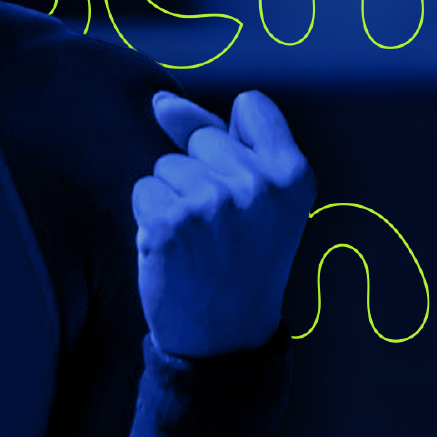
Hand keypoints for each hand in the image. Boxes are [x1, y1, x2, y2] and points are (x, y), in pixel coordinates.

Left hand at [132, 90, 315, 358]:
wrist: (224, 335)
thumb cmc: (238, 257)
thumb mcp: (253, 196)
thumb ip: (216, 135)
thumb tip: (160, 101)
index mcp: (293, 174)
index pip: (251, 105)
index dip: (235, 137)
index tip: (243, 184)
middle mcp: (257, 184)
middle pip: (201, 138)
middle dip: (199, 174)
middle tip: (220, 228)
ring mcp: (211, 203)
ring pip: (166, 166)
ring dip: (171, 200)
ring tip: (197, 243)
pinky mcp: (168, 224)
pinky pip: (143, 191)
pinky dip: (149, 219)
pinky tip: (172, 251)